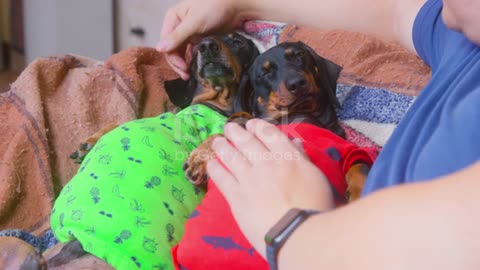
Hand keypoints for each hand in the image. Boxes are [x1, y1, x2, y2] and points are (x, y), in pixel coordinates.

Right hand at [157, 0, 248, 79]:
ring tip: (188, 75)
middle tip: (186, 74)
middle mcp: (179, 26)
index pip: (166, 41)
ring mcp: (188, 33)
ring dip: (183, 63)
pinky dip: (191, 59)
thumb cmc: (214, 8)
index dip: (172, 57)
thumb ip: (178, 36)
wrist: (236, 7)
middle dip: (177, 62)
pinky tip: (194, 67)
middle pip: (172, 48)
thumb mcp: (194, 22)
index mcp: (173, 18)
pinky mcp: (199, 38)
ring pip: (181, 51)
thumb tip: (159, 49)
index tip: (183, 67)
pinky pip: (190, 51)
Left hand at [207, 119, 334, 256]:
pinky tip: (210, 163)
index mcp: (288, 158)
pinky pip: (222, 179)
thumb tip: (294, 143)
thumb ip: (303, 159)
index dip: (258, 126)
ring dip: (222, 146)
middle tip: (229, 128)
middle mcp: (266, 163)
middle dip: (236, 132)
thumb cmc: (315, 208)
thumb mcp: (316, 178)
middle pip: (247, 142)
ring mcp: (249, 179)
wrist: (297, 233)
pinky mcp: (236, 197)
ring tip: (217, 141)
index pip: (270, 134)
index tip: (251, 124)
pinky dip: (215, 169)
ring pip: (231, 156)